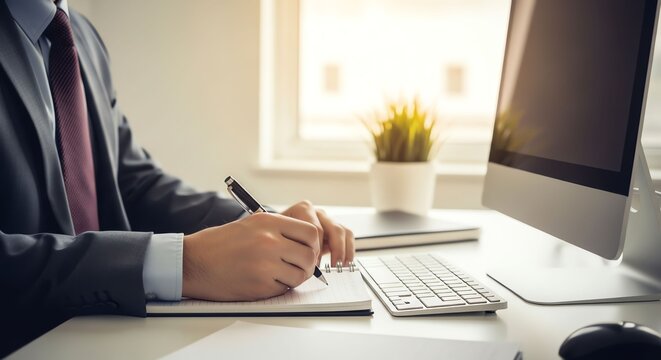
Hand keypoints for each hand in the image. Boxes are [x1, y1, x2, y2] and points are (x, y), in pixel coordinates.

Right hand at [181, 212, 319, 300]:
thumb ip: (279, 230)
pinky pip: (283, 289)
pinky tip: (264, 281)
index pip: (310, 232)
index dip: (312, 244)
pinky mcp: (259, 285)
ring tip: (279, 275)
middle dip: (307, 265)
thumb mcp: (251, 224)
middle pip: (309, 256)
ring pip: (300, 275)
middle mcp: (269, 241)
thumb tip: (308, 243)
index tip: (306, 250)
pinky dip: (278, 288)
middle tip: (297, 267)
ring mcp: (265, 264)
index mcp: (268, 222)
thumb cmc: (220, 244)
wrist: (193, 262)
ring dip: (294, 278)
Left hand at [281, 201, 354, 265]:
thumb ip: (290, 246)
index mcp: (302, 210)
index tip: (311, 263)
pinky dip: (348, 250)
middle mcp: (316, 213)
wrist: (278, 235)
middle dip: (335, 249)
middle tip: (332, 265)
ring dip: (343, 250)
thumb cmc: (277, 238)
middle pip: (332, 228)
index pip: (315, 228)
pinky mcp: (334, 229)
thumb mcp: (280, 239)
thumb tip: (303, 263)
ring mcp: (326, 220)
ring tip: (340, 265)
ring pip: (342, 231)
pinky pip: (348, 235)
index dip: (315, 247)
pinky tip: (345, 262)